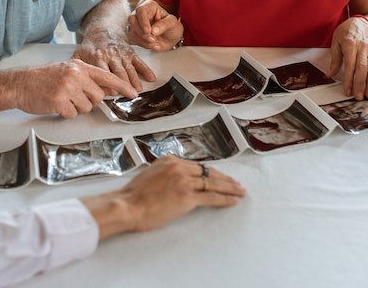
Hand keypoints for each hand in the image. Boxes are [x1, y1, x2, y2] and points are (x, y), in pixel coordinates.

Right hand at [6, 60, 138, 117]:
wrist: (21, 84)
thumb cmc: (44, 78)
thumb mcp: (68, 70)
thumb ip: (87, 77)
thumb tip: (107, 88)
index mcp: (79, 66)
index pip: (107, 77)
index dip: (122, 86)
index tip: (133, 93)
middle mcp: (76, 75)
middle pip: (98, 96)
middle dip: (89, 101)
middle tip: (74, 97)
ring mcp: (67, 88)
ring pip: (87, 107)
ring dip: (77, 108)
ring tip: (63, 99)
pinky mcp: (59, 101)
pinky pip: (73, 114)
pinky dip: (66, 113)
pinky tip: (56, 104)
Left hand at [73, 34, 155, 89]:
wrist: (104, 28)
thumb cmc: (92, 45)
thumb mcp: (80, 53)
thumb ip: (76, 66)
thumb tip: (74, 81)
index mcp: (97, 57)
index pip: (103, 72)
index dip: (107, 83)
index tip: (111, 93)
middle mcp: (111, 55)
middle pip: (118, 72)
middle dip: (123, 84)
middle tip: (127, 96)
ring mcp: (122, 54)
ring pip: (129, 69)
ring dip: (134, 80)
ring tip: (137, 91)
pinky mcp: (131, 52)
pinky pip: (139, 62)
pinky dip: (146, 70)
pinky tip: (151, 78)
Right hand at [82, 156, 245, 239]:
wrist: (126, 206)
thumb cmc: (132, 196)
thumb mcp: (149, 175)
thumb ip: (164, 174)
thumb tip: (173, 181)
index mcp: (170, 160)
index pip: (197, 166)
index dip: (212, 172)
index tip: (220, 176)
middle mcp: (179, 167)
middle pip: (209, 172)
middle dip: (225, 179)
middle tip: (237, 184)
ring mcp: (184, 181)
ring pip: (213, 184)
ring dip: (230, 188)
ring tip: (241, 192)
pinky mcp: (187, 197)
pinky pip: (211, 198)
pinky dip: (225, 199)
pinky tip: (234, 200)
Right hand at [126, 0, 183, 51]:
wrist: (171, 38)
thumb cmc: (172, 27)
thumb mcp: (173, 23)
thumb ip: (164, 24)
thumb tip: (153, 31)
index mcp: (150, 6)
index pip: (141, 10)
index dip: (143, 21)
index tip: (148, 31)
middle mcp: (141, 14)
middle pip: (132, 20)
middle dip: (142, 32)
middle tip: (153, 39)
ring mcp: (137, 24)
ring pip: (132, 31)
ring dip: (143, 40)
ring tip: (156, 42)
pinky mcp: (135, 34)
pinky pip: (134, 40)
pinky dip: (144, 44)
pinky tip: (153, 44)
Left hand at [327, 17, 367, 99]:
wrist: (360, 24)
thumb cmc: (346, 32)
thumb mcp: (335, 42)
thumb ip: (334, 60)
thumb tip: (329, 74)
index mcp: (351, 45)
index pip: (350, 65)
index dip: (349, 79)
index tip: (347, 90)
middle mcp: (363, 49)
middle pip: (362, 69)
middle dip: (361, 84)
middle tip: (358, 96)